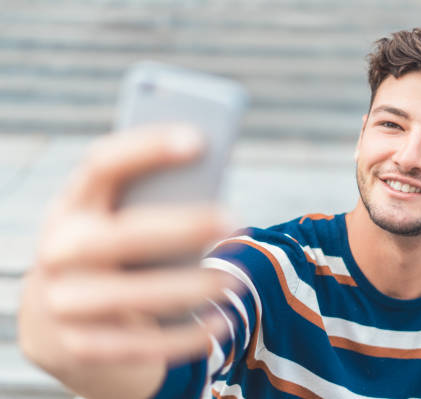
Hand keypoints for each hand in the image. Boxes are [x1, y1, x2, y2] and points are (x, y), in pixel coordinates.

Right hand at [19, 125, 239, 369]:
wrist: (57, 319)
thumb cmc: (109, 252)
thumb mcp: (117, 222)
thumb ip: (154, 205)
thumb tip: (217, 201)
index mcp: (73, 205)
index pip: (102, 165)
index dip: (147, 148)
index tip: (199, 139)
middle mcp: (60, 249)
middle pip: (123, 234)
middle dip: (182, 227)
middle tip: (236, 220)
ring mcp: (65, 301)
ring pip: (133, 295)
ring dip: (191, 288)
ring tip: (236, 279)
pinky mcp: (81, 344)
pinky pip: (139, 345)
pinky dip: (186, 337)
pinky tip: (221, 324)